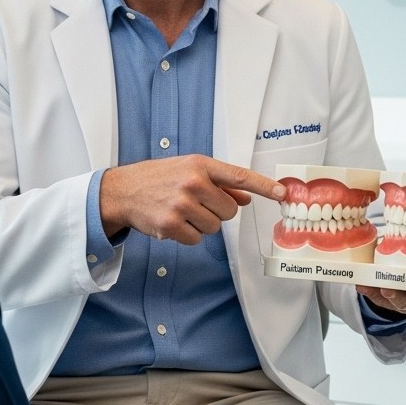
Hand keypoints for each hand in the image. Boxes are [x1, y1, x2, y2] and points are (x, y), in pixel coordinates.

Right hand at [99, 155, 286, 243]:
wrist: (123, 190)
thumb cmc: (159, 178)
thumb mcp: (189, 171)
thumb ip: (219, 183)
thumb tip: (245, 198)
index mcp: (200, 165)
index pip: (240, 176)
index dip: (264, 186)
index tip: (282, 194)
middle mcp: (193, 182)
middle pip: (229, 211)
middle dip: (217, 211)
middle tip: (196, 204)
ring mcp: (182, 204)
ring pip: (214, 227)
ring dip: (201, 224)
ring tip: (181, 211)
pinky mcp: (171, 225)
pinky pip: (197, 239)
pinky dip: (188, 235)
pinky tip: (173, 222)